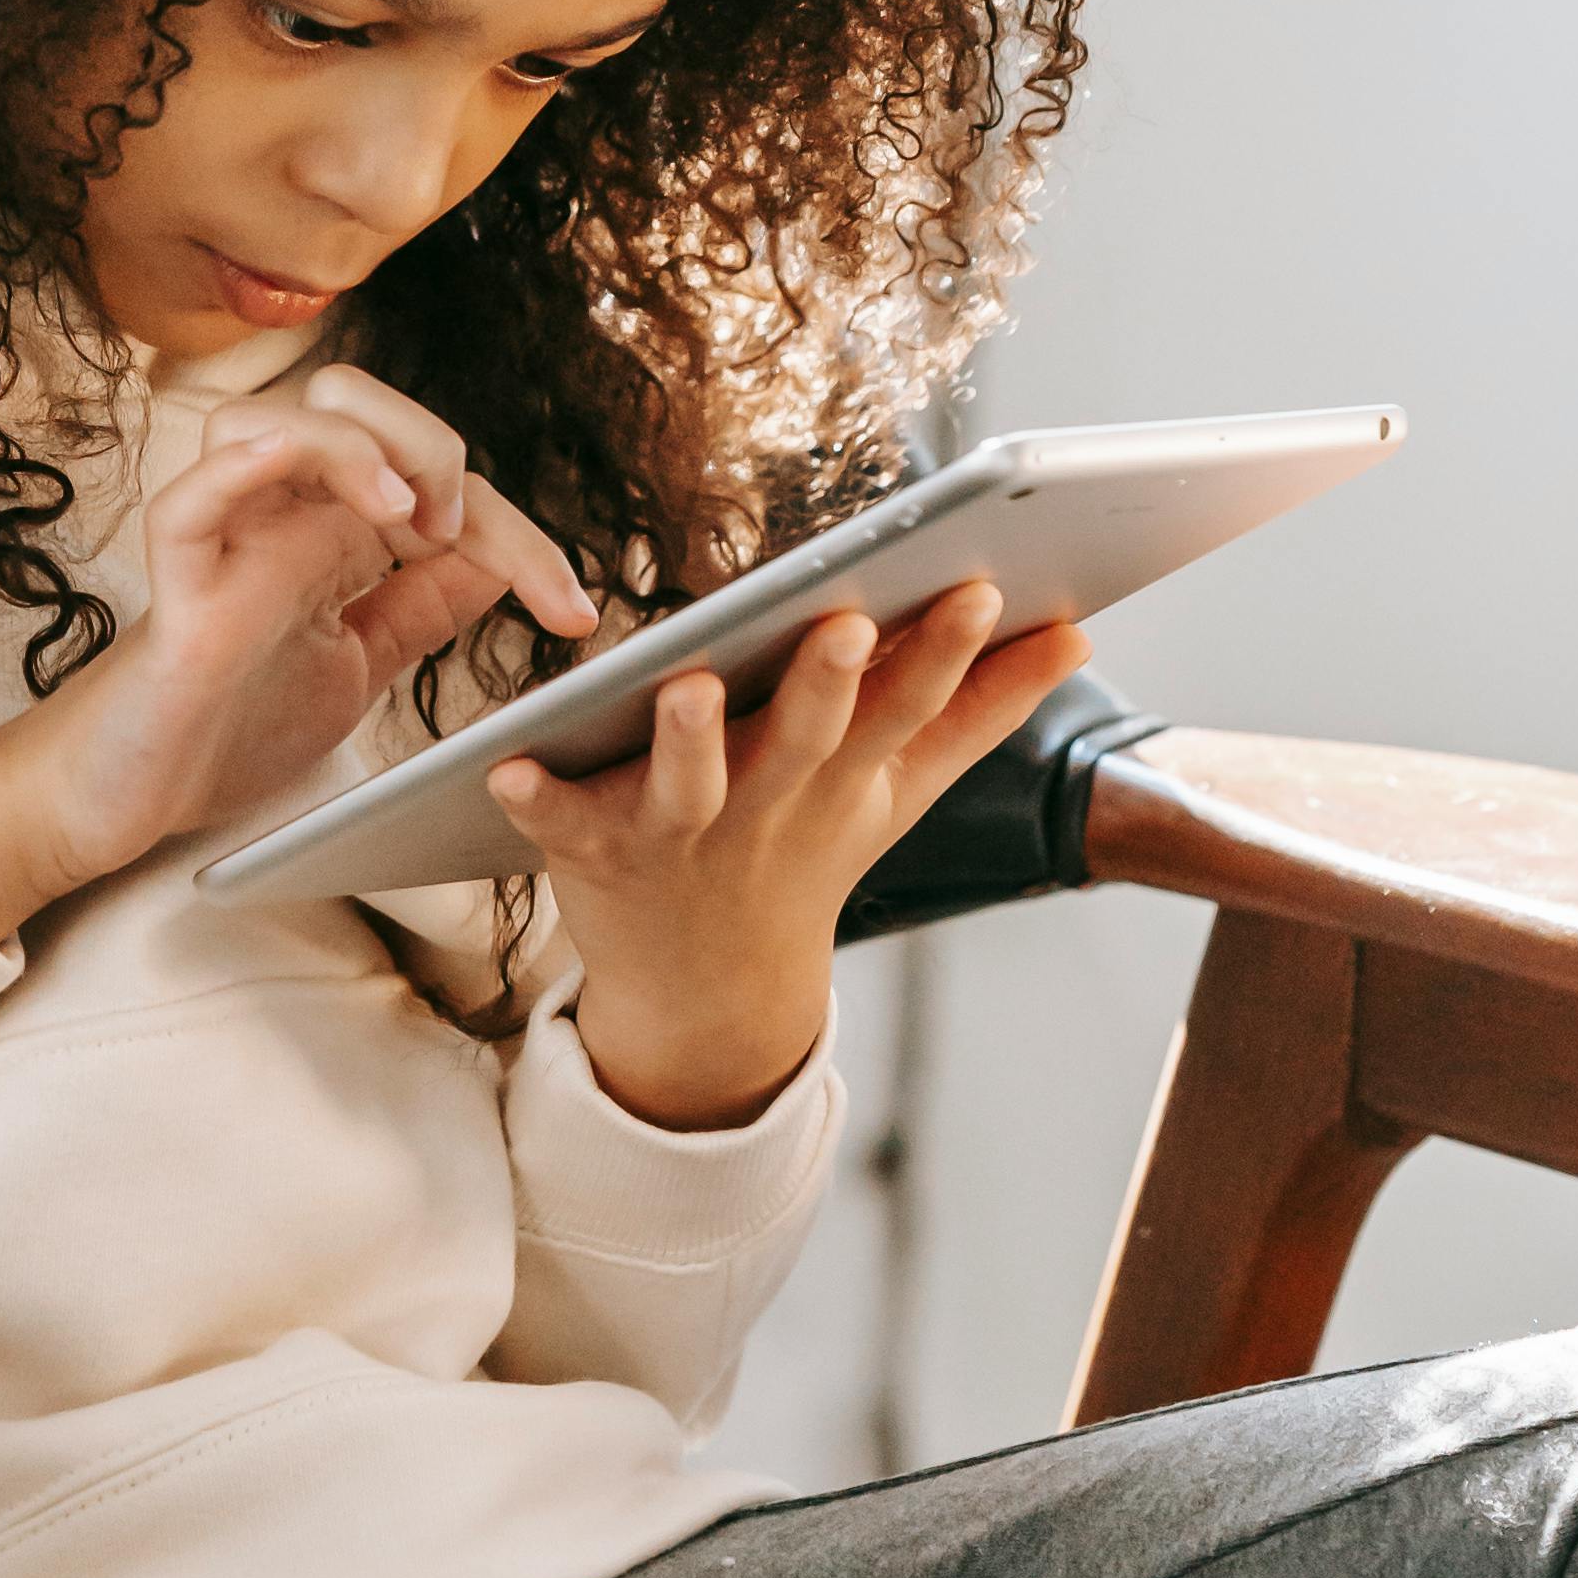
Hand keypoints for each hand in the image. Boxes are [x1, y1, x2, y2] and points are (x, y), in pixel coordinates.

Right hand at [0, 363, 596, 945]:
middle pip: (348, 400)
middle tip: (464, 537)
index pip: (431, 482)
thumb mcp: (356, 665)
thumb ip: (417, 609)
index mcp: (327, 530)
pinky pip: (193, 499)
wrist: (127, 803)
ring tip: (408, 518)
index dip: (519, 533)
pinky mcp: (176, 591)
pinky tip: (310, 485)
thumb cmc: (228, 723)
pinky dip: (247, 472)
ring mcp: (224, 544)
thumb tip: (496, 563)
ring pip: (272, 419)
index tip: (578, 614)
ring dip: (354, 447)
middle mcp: (276, 516)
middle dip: (430, 445)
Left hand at [492, 582, 1088, 1132]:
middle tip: (845, 620)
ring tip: (690, 683)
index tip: (978, 584)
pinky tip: (502, 767)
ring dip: (689, 740)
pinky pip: (559, 821)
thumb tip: (1075, 631)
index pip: (904, 707)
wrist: (708, 992)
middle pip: (803, 739)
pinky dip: (534, 799)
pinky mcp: (594, 852)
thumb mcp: (897, 787)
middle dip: (826, 683)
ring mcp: (682, 834)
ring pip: (687, 783)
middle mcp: (769, 805)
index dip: (945, 649)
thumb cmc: (805, 847)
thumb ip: (982, 708)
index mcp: (844, 779)